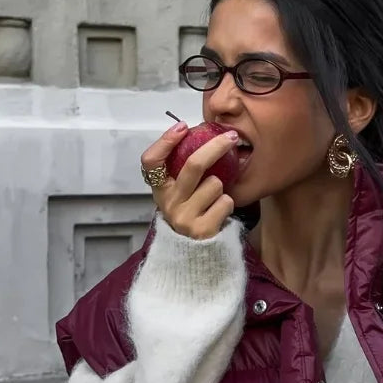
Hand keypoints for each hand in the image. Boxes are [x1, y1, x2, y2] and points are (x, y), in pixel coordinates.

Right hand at [141, 122, 236, 239]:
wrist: (195, 255)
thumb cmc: (191, 215)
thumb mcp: (180, 194)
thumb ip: (183, 171)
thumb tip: (200, 135)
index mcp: (160, 190)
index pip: (151, 161)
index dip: (165, 141)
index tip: (183, 126)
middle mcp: (168, 204)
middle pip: (193, 165)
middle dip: (216, 146)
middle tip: (232, 136)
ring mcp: (184, 218)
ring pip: (215, 184)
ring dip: (221, 188)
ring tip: (213, 200)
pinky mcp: (202, 230)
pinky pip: (225, 202)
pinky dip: (227, 204)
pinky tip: (218, 213)